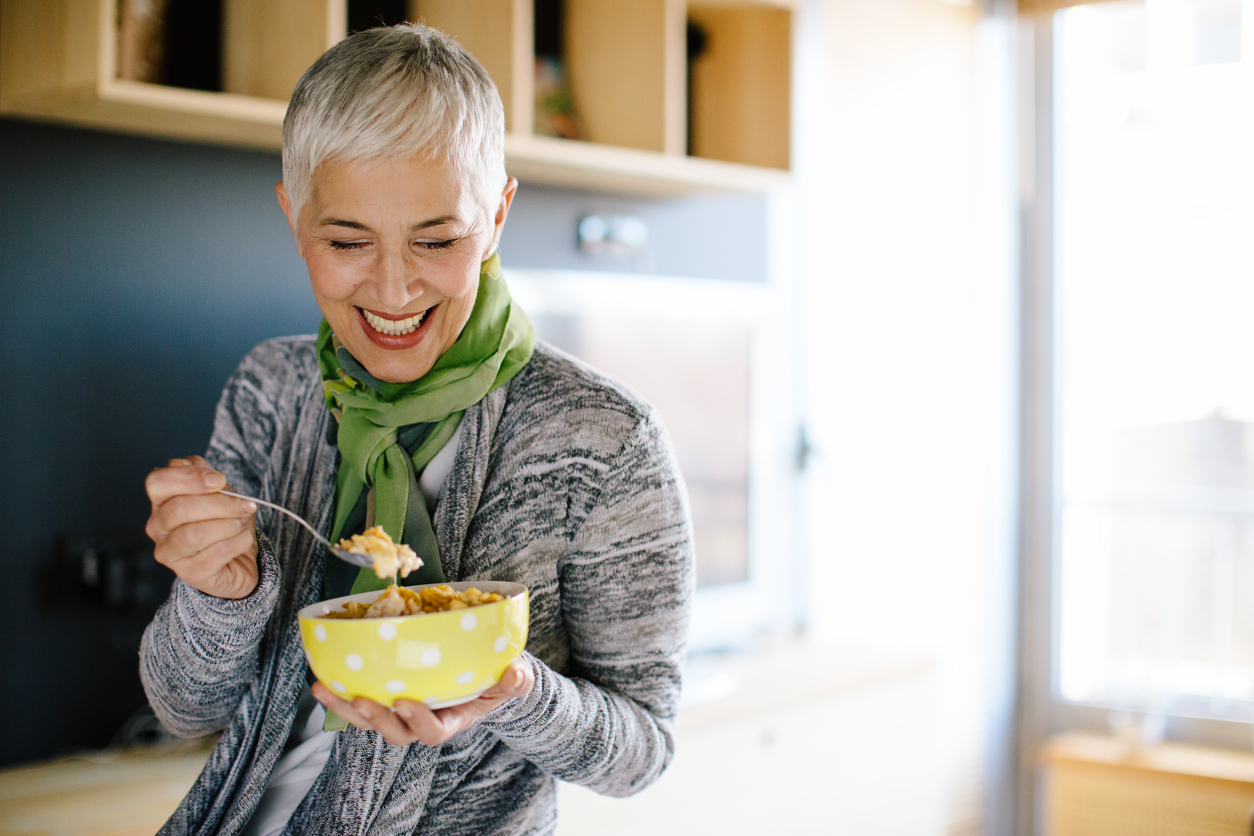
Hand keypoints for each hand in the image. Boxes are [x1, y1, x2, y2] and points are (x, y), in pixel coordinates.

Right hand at [145, 455, 259, 598]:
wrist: (238, 559)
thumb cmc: (224, 522)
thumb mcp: (220, 493)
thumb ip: (207, 477)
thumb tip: (198, 466)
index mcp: (161, 502)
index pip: (157, 483)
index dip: (188, 478)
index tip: (219, 480)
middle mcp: (158, 528)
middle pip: (179, 509)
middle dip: (220, 504)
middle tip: (246, 504)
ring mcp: (170, 553)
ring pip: (193, 535)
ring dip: (228, 525)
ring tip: (242, 522)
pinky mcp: (189, 574)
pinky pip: (215, 555)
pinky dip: (237, 543)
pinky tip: (243, 539)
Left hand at [311, 657, 534, 746]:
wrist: (484, 676)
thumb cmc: (496, 680)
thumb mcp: (513, 680)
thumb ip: (516, 680)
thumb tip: (515, 673)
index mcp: (451, 720)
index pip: (432, 732)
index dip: (418, 721)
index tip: (406, 701)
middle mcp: (422, 721)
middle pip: (395, 732)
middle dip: (376, 719)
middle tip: (360, 699)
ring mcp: (402, 711)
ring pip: (370, 719)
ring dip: (345, 707)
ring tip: (323, 689)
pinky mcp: (388, 696)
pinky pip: (361, 701)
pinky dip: (340, 692)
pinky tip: (323, 679)